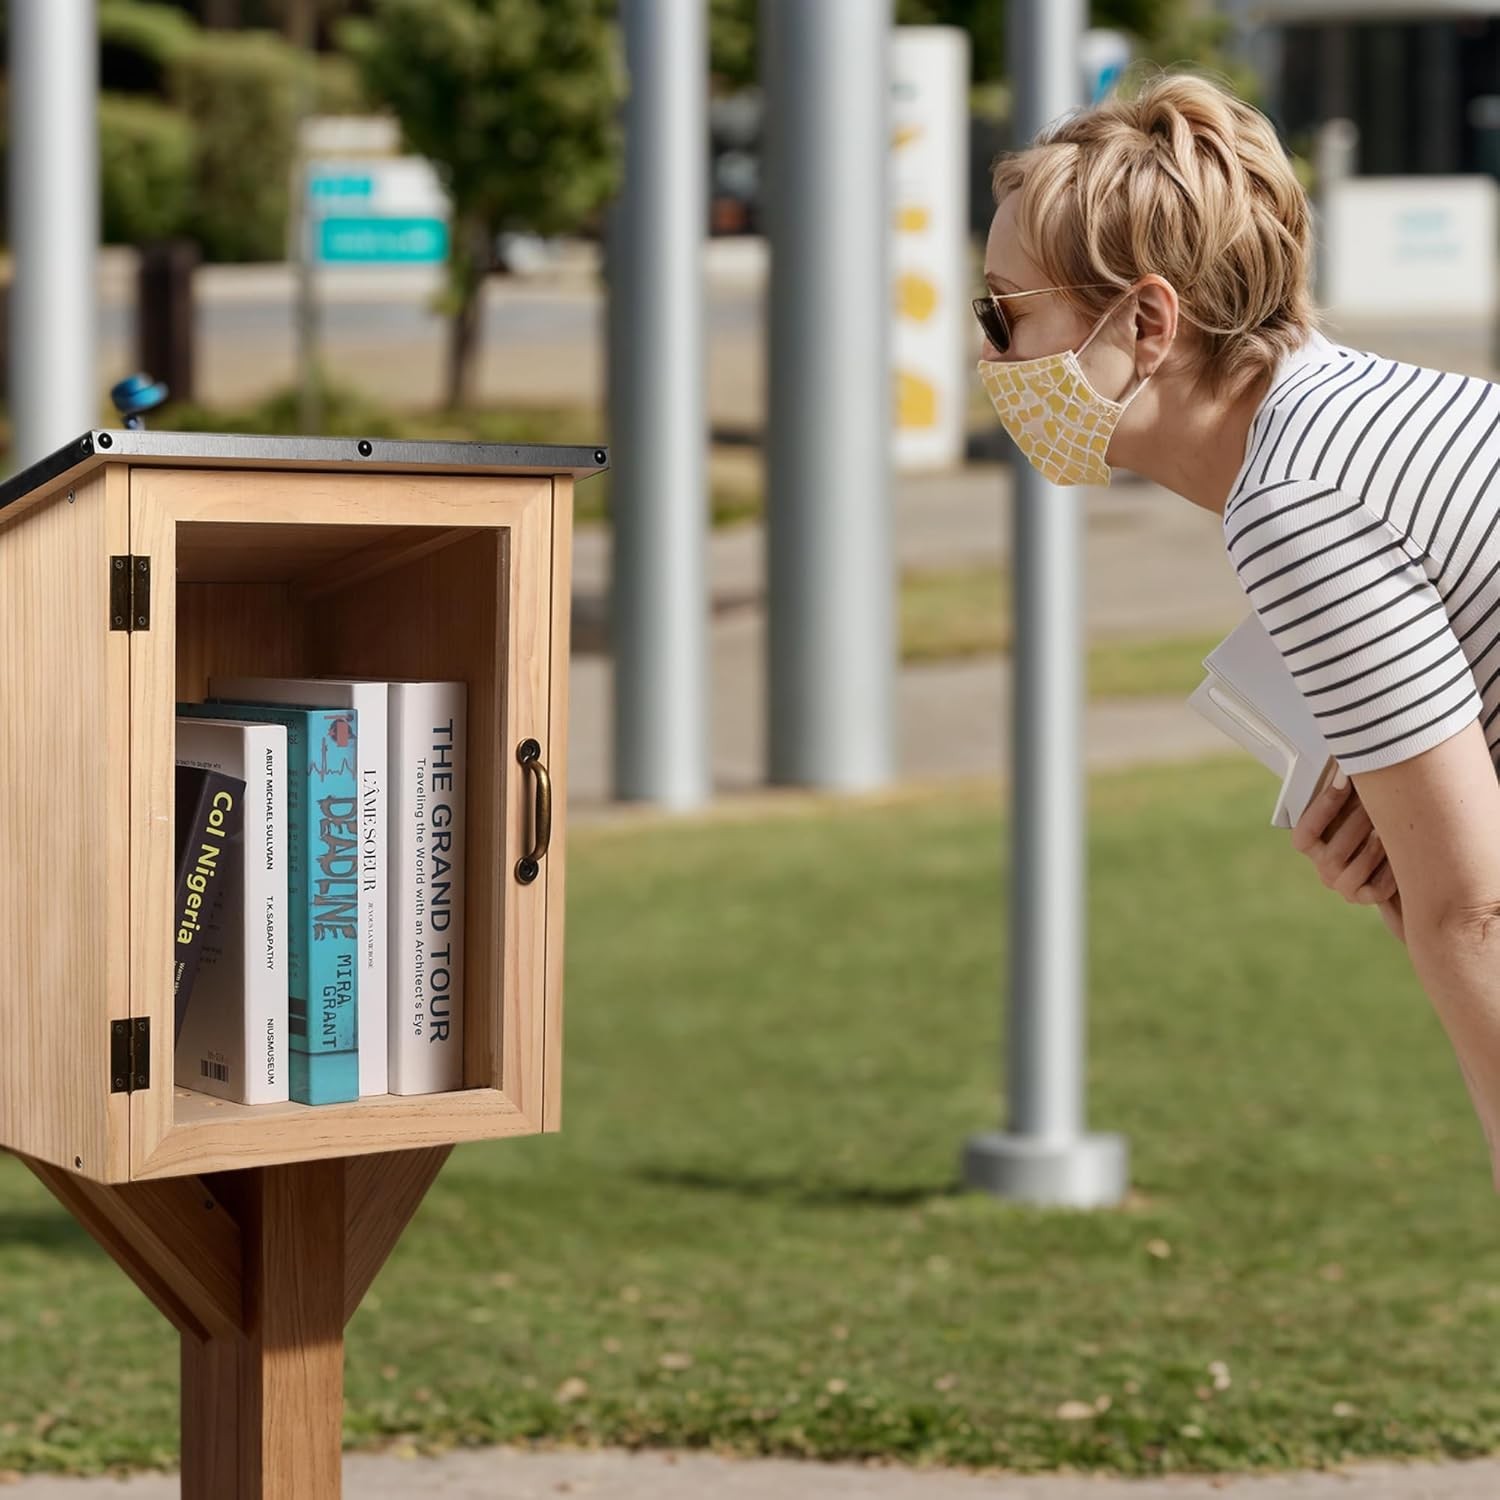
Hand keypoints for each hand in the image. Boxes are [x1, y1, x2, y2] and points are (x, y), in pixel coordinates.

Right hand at [1290, 771, 1399, 913]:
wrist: (1406, 854)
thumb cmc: (1377, 819)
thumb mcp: (1359, 803)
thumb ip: (1348, 787)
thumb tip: (1350, 759)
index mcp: (1313, 843)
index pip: (1305, 834)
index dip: (1324, 805)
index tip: (1344, 777)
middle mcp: (1323, 866)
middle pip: (1331, 854)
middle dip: (1357, 823)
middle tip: (1378, 798)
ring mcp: (1342, 884)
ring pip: (1353, 871)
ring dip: (1375, 847)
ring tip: (1393, 827)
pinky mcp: (1365, 897)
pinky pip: (1375, 889)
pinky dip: (1390, 871)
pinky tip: (1402, 854)